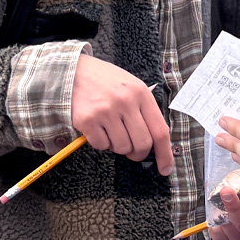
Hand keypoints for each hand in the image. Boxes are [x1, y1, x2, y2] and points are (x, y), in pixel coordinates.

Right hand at [71, 55, 172, 174]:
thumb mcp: (131, 86)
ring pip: (122, 147)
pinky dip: (101, 142)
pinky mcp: (87, 120)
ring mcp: (106, 111)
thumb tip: (155, 142)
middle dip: (138, 153)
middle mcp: (125, 102)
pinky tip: (98, 128)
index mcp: (141, 94)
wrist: (73, 71)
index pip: (160, 131)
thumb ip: (144, 110)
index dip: (165, 154)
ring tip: (111, 130)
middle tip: (132, 151)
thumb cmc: (105, 81)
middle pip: (142, 144)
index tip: (166, 169)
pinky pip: (101, 145)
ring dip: (117, 146)